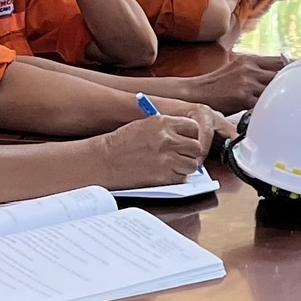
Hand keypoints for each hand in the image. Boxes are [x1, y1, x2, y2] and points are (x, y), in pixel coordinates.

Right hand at [100, 110, 215, 186]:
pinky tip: (165, 173)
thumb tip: (187, 134)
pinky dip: (177, 177)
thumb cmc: (122, 143)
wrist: (106, 161)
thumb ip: (167, 128)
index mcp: (163, 122)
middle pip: (195, 147)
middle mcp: (167, 139)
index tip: (186, 140)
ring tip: (172, 165)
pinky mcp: (164, 176)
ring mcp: (167, 158)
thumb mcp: (146, 125)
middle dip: (190, 152)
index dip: (191, 135)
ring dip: (185, 166)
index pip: (193, 127)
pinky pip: (182, 178)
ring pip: (192, 164)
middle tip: (181, 155)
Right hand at [160, 54, 282, 114]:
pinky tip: (275, 113)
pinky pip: (264, 103)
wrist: (197, 93)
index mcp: (250, 60)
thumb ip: (256, 71)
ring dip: (282, 97)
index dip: (295, 67)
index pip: (280, 60)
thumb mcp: (237, 69)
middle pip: (281, 73)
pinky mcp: (243, 97)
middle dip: (292, 83)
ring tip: (291, 105)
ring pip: (274, 88)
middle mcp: (250, 69)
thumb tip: (276, 76)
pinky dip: (270, 108)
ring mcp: (247, 82)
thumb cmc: (217, 84)